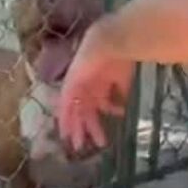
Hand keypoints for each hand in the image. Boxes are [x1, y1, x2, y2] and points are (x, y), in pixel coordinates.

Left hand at [58, 23, 133, 152]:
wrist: (110, 42)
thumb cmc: (121, 57)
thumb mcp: (123, 80)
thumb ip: (120, 94)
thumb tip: (121, 108)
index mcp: (100, 83)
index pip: (98, 104)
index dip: (101, 118)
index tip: (105, 134)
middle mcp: (87, 85)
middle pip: (87, 110)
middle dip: (91, 128)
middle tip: (96, 144)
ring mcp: (77, 85)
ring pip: (75, 111)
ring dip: (77, 128)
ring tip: (79, 145)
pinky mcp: (69, 85)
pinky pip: (64, 105)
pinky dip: (65, 119)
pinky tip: (65, 133)